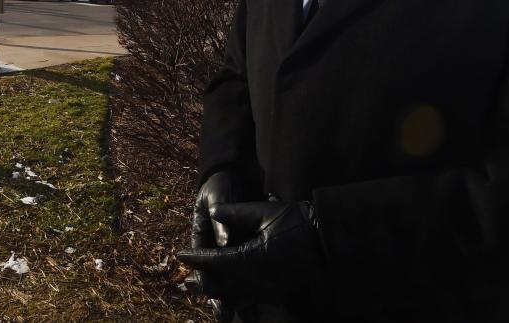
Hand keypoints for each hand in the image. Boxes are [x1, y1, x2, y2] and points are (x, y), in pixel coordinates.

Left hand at [177, 201, 325, 301]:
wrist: (328, 239)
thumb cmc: (297, 221)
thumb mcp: (265, 212)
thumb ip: (236, 213)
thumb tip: (212, 212)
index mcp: (250, 258)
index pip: (216, 260)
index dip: (197, 259)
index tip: (180, 256)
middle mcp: (256, 278)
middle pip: (221, 284)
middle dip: (202, 282)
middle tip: (183, 283)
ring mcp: (268, 288)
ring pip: (234, 294)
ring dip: (216, 293)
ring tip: (200, 291)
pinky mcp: (278, 291)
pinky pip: (250, 297)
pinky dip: (235, 296)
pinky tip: (229, 297)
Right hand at [186, 171, 248, 319]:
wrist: (238, 173)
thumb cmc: (224, 182)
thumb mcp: (220, 194)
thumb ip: (224, 217)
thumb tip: (226, 242)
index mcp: (202, 231)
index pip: (202, 256)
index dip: (205, 275)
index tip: (208, 289)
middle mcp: (214, 243)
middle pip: (215, 272)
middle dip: (219, 294)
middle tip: (224, 313)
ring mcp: (229, 247)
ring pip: (230, 275)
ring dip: (234, 294)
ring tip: (238, 316)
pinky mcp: (246, 249)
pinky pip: (246, 270)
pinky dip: (250, 284)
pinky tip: (256, 302)